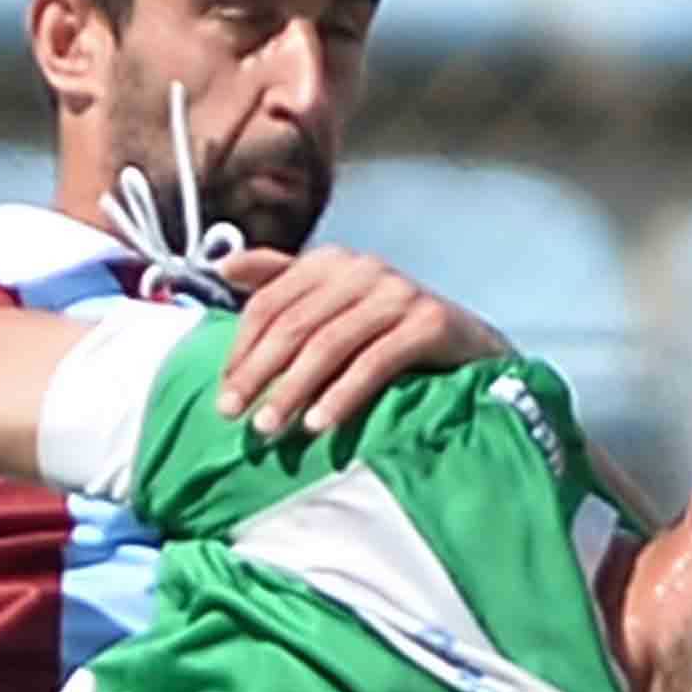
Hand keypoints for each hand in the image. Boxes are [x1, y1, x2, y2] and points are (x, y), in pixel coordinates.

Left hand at [214, 247, 504, 439]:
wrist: (469, 347)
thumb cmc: (389, 331)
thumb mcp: (334, 303)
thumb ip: (283, 282)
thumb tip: (224, 267)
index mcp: (330, 262)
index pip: (269, 303)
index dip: (241, 350)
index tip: (222, 394)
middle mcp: (362, 268)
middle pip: (294, 325)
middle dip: (258, 374)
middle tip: (234, 418)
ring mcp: (397, 292)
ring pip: (329, 344)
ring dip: (293, 390)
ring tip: (269, 429)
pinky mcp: (428, 322)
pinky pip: (374, 362)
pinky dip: (342, 396)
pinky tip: (319, 425)